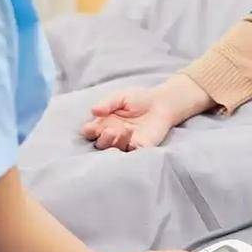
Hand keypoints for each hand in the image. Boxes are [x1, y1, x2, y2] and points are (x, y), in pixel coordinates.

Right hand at [82, 75, 214, 150]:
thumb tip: (93, 111)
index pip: (89, 132)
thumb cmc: (139, 99)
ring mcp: (126, 142)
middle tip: (112, 130)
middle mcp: (113, 135)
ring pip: (115, 150)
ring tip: (126, 129)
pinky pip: (132, 154)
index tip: (93, 127)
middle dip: (104, 139)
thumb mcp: (121, 97)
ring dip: (117, 142)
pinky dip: (131, 151)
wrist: (162, 103)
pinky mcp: (140, 147)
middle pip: (101, 144)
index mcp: (104, 122)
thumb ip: (107, 103)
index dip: (89, 131)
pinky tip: (133, 142)